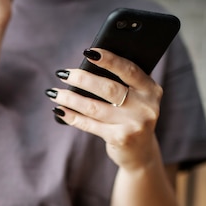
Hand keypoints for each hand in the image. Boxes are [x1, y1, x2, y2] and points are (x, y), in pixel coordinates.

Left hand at [47, 48, 163, 171]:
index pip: (129, 69)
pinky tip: (59, 110)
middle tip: (62, 73)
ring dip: (70, 98)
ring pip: (95, 107)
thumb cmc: (131, 117)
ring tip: (54, 92)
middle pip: (108, 88)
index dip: (109, 59)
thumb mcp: (135, 99)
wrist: (141, 152)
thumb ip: (120, 84)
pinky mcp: (121, 139)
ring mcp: (134, 124)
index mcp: (151, 89)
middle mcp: (146, 106)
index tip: (87, 52)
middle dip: (82, 79)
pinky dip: (72, 116)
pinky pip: (90, 124)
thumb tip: (83, 70)